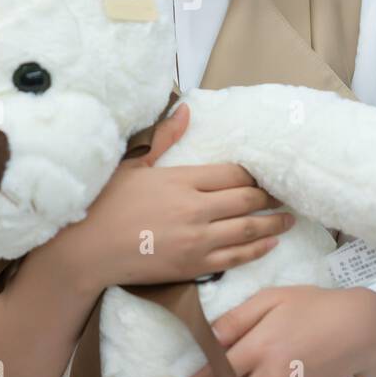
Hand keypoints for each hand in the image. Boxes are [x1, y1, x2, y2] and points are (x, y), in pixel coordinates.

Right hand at [41, 103, 295, 292]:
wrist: (87, 250)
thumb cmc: (106, 204)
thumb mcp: (134, 165)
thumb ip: (165, 139)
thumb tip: (186, 110)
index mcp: (182, 180)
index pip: (233, 174)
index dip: (254, 175)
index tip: (265, 176)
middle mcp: (196, 208)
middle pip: (247, 200)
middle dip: (270, 198)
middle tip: (284, 196)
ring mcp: (197, 240)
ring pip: (248, 229)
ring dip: (273, 224)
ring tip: (289, 220)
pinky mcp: (194, 266)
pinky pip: (236, 257)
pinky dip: (257, 249)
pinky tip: (270, 243)